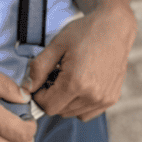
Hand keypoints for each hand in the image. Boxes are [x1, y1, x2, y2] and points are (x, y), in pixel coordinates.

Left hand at [23, 4, 136, 121]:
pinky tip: (81, 84)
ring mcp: (104, 99)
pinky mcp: (111, 99)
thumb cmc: (85, 32)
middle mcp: (92, 95)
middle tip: (55, 74)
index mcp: (76, 82)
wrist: (115, 27)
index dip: (39, 95)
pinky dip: (80, 104)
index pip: (47, 106)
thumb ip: (38, 68)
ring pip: (73, 113)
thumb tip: (27, 88)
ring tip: (69, 77)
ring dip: (65, 101)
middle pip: (59, 111)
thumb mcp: (56, 45)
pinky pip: (87, 112)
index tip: (42, 80)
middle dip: (52, 97)